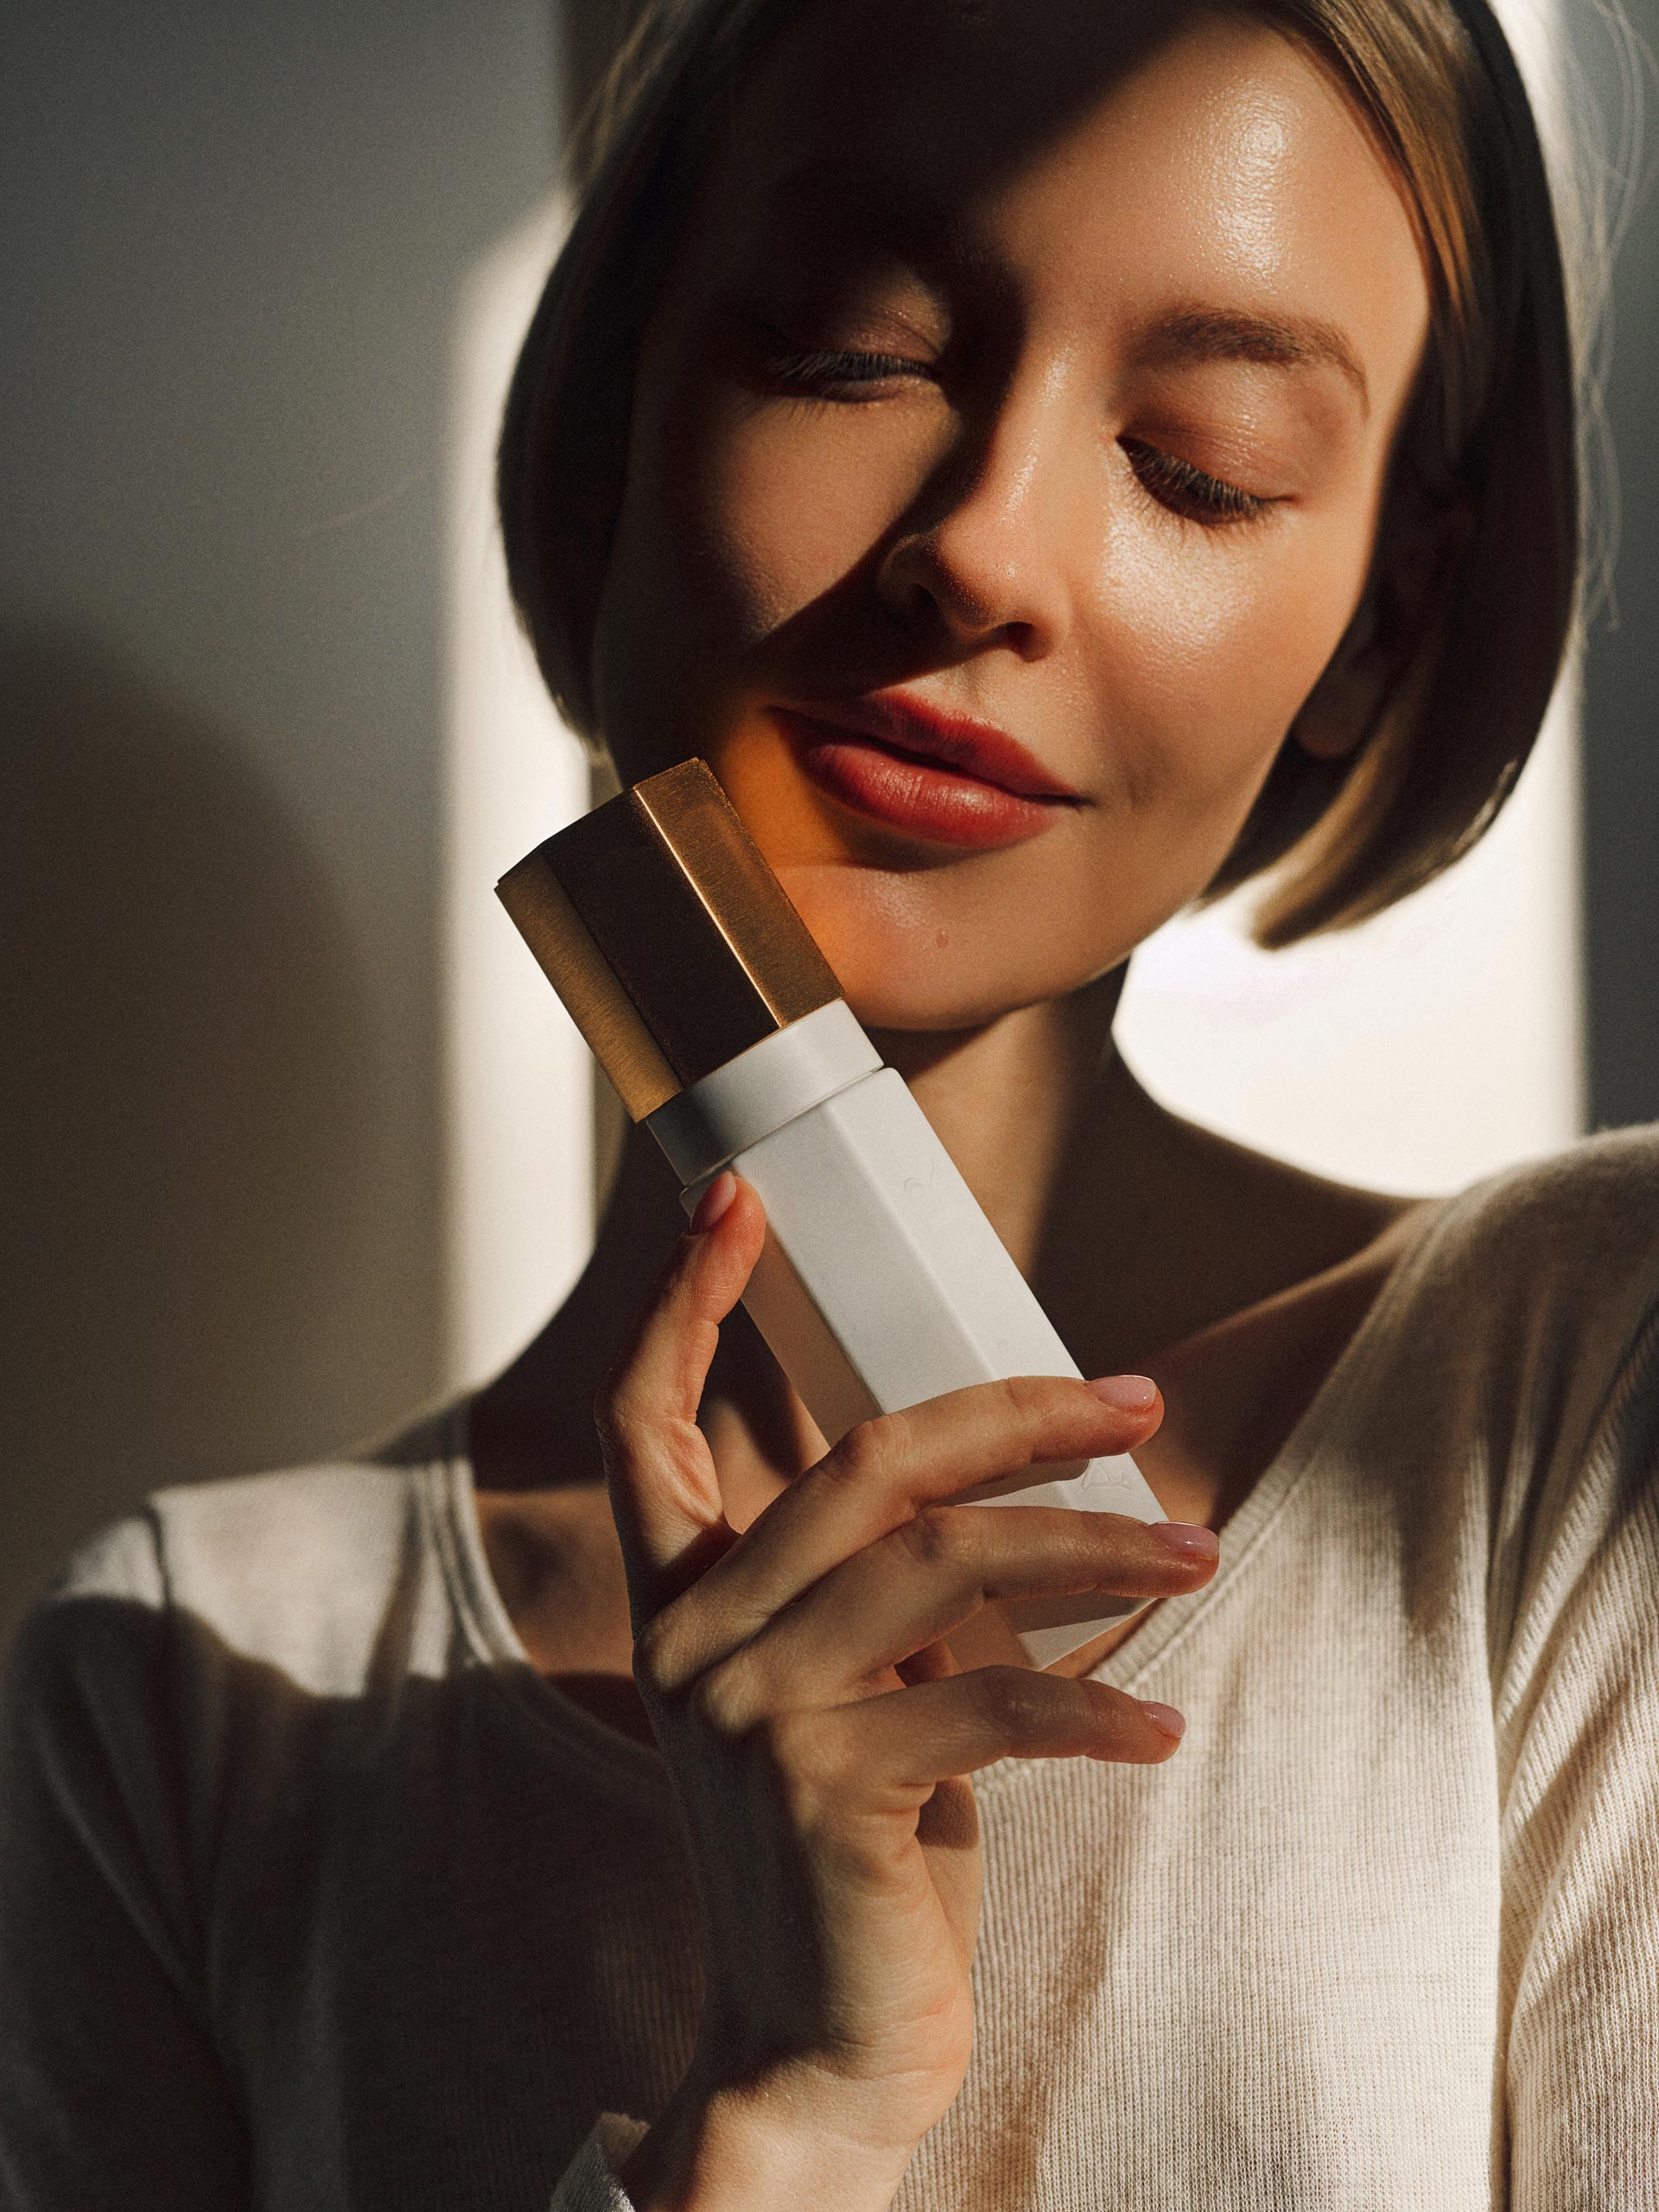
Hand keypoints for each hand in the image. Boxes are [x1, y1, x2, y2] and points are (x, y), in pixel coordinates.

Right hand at [600, 1171, 1215, 2209]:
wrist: (813, 2049)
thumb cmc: (854, 1855)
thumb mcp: (851, 1693)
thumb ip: (884, 1587)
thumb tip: (1019, 1476)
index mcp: (680, 1603)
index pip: (647, 1421)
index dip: (684, 1301)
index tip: (735, 1201)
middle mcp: (691, 1639)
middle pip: (866, 1459)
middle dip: (1015, 1412)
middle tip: (1138, 1403)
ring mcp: (747, 1710)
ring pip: (947, 1559)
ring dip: (1098, 1547)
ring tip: (1199, 1555)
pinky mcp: (823, 1785)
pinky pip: (992, 1701)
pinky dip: (1096, 1707)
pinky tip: (1163, 1726)